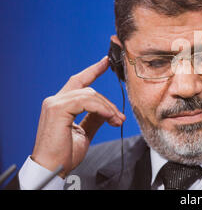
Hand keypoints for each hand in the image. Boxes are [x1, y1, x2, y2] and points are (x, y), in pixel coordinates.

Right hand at [31, 56, 125, 177]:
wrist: (52, 169)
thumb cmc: (64, 155)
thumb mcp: (84, 132)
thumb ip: (94, 118)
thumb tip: (108, 111)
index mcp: (60, 105)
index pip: (78, 81)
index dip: (93, 70)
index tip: (106, 62)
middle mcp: (55, 101)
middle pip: (88, 89)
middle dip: (108, 103)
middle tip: (119, 118)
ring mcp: (54, 104)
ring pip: (90, 94)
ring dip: (107, 108)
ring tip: (116, 121)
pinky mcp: (57, 109)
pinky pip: (86, 101)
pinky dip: (101, 109)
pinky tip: (109, 118)